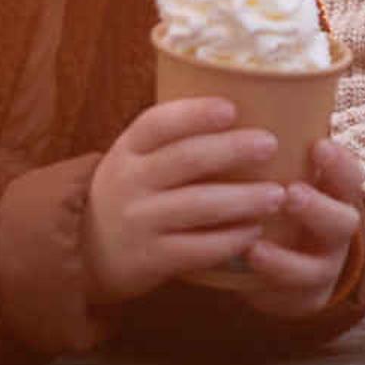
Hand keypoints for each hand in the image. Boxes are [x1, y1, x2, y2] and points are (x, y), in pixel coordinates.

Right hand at [80, 101, 319, 306]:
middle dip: (232, 149)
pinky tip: (255, 231)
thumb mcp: (138, 159)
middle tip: (270, 144)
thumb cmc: (133, 193)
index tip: (231, 108)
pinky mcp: (150, 258)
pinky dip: (230, 239)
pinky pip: (196, 248)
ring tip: (277, 194)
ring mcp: (138, 221)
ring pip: (197, 205)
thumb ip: (175, 139)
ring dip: (243, 199)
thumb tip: (245, 106)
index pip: (157, 123)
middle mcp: (129, 181)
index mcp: (128, 149)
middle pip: (185, 159)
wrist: (87, 251)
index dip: (194, 114)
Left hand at [212, 136, 364, 318]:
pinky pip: (297, 289)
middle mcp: (334, 227)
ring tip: (263, 234)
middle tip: (292, 191)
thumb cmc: (263, 208)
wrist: (267, 269)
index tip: (317, 145)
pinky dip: (276, 271)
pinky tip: (252, 254)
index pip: (348, 173)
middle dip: (321, 203)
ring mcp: (323, 264)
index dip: (338, 161)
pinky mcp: (304, 294)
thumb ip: (260, 147)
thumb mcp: (270, 174)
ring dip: (291, 253)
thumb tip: (221, 90)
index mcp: (329, 193)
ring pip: (325, 257)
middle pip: (345, 215)